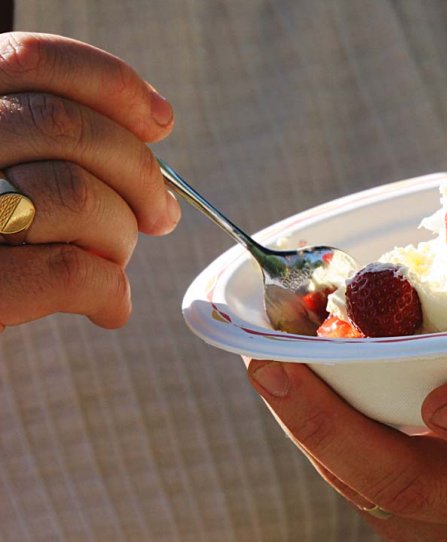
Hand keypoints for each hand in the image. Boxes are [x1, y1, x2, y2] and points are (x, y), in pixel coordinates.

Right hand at [0, 32, 178, 331]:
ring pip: (78, 198)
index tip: (161, 122)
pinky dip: (107, 290)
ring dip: (119, 237)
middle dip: (140, 177)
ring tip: (111, 262)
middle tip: (159, 215)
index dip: (114, 87)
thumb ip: (53, 146)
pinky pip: (70, 273)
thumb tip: (156, 142)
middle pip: (71, 130)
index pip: (37, 61)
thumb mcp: (4, 171)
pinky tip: (107, 305)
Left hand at [247, 247, 446, 541]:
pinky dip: (314, 435)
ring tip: (266, 365)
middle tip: (281, 368)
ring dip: (310, 429)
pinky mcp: (403, 517)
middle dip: (343, 434)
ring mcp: (446, 519)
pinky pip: (349, 483)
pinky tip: (285, 385)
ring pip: (367, 487)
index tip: (444, 395)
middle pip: (418, 487)